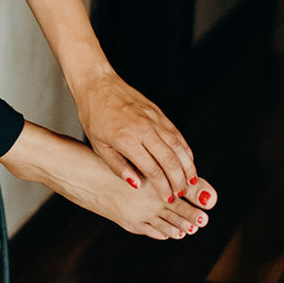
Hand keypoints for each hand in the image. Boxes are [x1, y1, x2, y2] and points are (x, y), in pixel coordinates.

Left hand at [73, 70, 196, 202]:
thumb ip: (118, 167)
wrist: (97, 85)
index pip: (153, 170)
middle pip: (171, 161)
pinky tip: (188, 162)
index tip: (167, 198)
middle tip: (181, 193)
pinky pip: (178, 135)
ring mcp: (155, 120)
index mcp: (127, 139)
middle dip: (179, 181)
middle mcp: (144, 129)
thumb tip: (137, 185)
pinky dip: (185, 151)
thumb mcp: (98, 145)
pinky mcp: (160, 113)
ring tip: (190, 182)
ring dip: (188, 167)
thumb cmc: (93, 116)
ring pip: (179, 148)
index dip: (163, 187)